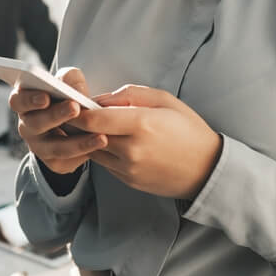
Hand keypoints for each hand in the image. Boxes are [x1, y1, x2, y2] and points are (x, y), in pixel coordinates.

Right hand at [8, 67, 106, 174]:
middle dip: (56, 116)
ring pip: (54, 147)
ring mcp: (38, 146)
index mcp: (24, 103)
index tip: (46, 97)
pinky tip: (101, 143)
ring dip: (77, 141)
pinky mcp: (53, 162)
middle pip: (35, 124)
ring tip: (100, 135)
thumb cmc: (67, 96)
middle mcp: (27, 126)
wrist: (77, 123)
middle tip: (75, 107)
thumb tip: (74, 90)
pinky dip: (85, 151)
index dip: (30, 99)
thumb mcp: (69, 82)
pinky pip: (67, 160)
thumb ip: (69, 80)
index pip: (18, 101)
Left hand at [70, 85, 221, 199]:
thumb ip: (130, 95)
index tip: (69, 100)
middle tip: (68, 110)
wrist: (207, 169)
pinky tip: (105, 140)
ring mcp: (128, 168)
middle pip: (87, 135)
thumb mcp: (165, 100)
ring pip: (92, 151)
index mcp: (141, 124)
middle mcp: (131, 149)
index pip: (93, 118)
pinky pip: (104, 163)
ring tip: (85, 124)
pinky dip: (100, 150)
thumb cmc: (189, 129)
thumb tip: (101, 99)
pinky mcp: (128, 180)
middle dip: (76, 122)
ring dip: (85, 138)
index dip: (76, 109)